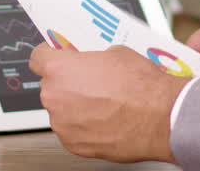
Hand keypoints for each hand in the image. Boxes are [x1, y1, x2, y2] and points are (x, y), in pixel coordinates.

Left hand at [30, 44, 186, 162]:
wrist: (160, 117)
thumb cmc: (141, 87)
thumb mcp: (117, 53)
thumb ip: (94, 58)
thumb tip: (93, 63)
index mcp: (60, 69)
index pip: (38, 58)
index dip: (50, 56)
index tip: (57, 57)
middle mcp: (54, 96)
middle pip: (51, 86)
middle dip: (68, 83)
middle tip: (91, 82)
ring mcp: (62, 123)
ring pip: (62, 110)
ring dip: (77, 106)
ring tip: (104, 104)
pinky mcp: (73, 145)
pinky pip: (73, 131)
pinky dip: (85, 127)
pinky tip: (106, 120)